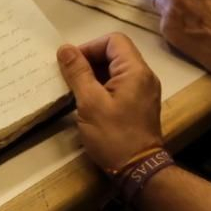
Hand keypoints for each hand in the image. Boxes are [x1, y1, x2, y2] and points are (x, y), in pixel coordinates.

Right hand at [56, 33, 164, 173]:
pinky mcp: (141, 104)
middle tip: (71, 78)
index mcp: (135, 71)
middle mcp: (144, 76)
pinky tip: (89, 102)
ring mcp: (145, 90)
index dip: (90, 47)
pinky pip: (121, 85)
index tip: (72, 65)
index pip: (113, 40)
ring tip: (77, 91)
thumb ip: (78, 72)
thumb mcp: (90, 103)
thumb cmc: (113, 136)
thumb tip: (65, 48)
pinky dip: (104, 87)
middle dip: (91, 61)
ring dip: (95, 75)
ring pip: (117, 70)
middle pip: (116, 53)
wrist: (138, 169)